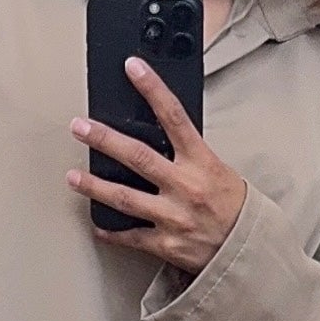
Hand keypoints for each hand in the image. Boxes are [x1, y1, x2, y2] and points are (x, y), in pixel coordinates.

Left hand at [68, 58, 247, 273]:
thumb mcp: (219, 171)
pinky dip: (111, 231)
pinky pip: (131, 236)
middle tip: (79, 127)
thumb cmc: (235, 209)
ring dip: (93, 186)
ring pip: (124, 197)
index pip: (174, 117)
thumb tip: (159, 134)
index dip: (152, 89)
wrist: (248, 251)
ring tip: (72, 177)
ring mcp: (173, 216)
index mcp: (202, 163)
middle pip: (137, 157)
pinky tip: (97, 224)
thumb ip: (189, 155)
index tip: (133, 68)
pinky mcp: (165, 243)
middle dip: (104, 140)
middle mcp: (185, 187)